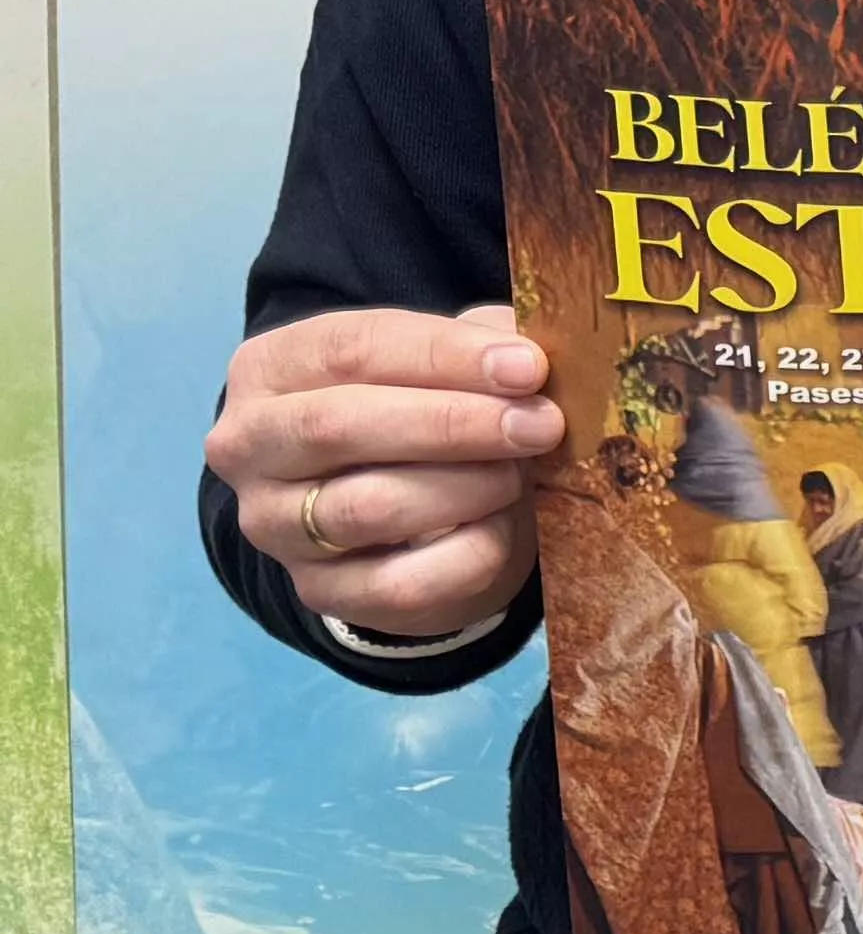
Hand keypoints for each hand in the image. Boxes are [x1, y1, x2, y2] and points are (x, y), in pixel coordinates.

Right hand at [211, 304, 562, 643]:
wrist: (407, 514)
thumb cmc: (426, 412)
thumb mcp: (448, 362)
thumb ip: (484, 342)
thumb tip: (530, 351)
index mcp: (269, 368)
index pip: (348, 349)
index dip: (445, 356)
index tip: (528, 368)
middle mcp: (250, 446)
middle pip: (340, 425)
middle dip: (453, 423)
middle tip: (542, 424)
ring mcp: (274, 526)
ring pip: (368, 507)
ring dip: (467, 487)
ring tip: (523, 472)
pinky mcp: (319, 591)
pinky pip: (402, 583)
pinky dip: (471, 553)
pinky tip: (503, 526)